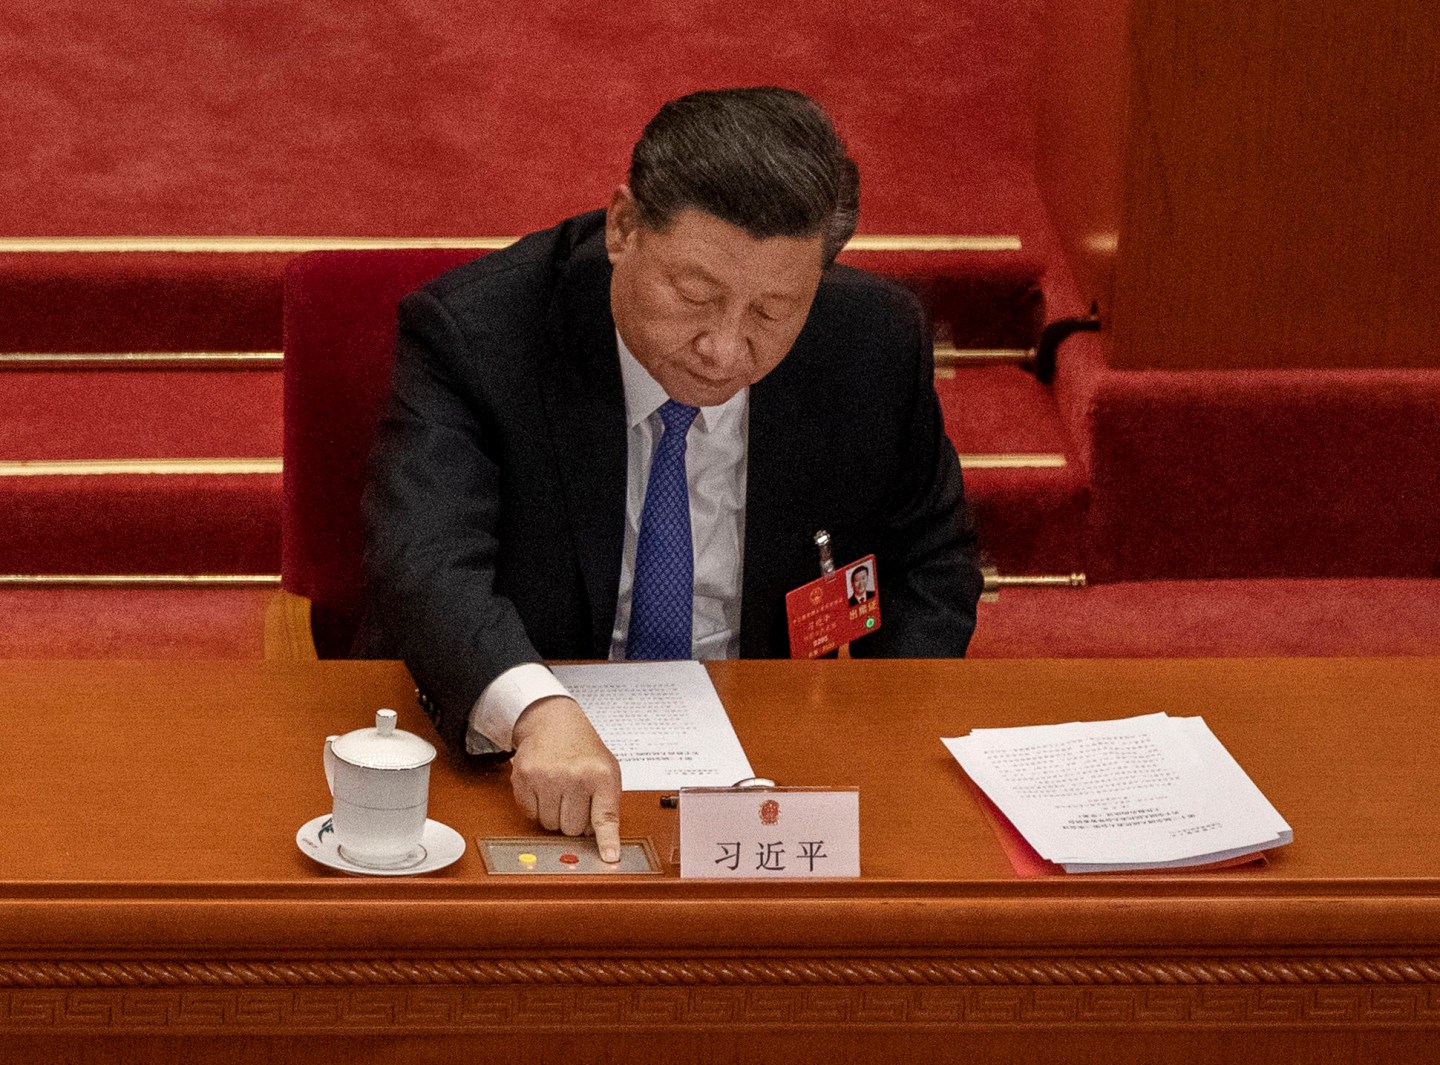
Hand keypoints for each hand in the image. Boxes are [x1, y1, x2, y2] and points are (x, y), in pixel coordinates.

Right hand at [509, 695, 621, 861]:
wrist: (553, 721)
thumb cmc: (583, 749)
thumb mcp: (607, 769)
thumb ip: (607, 804)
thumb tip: (602, 842)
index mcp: (600, 775)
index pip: (605, 817)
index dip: (607, 841)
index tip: (610, 857)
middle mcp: (574, 776)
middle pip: (573, 830)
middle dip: (573, 820)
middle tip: (575, 799)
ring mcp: (547, 777)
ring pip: (550, 826)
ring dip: (554, 815)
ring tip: (559, 791)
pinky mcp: (524, 778)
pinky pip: (530, 815)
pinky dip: (536, 807)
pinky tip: (543, 788)